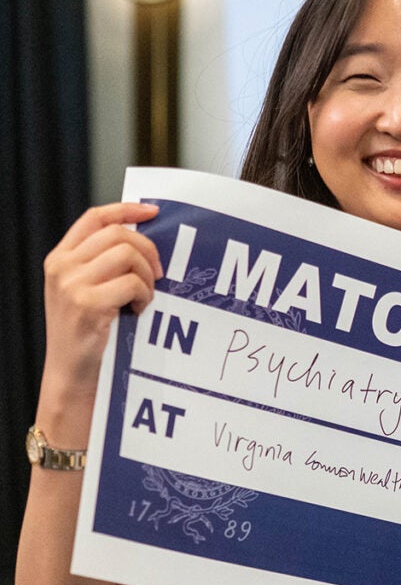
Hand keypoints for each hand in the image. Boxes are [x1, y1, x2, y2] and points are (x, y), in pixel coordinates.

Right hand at [42, 203, 161, 398]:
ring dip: (146, 276)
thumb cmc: (85, 336)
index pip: (95, 218)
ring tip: (144, 298)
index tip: (152, 212)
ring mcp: (72, 285)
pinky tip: (138, 310)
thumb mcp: (82, 292)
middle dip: (147, 251)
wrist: (71, 375)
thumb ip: (100, 266)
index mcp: (60, 258)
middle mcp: (62, 267)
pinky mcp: (88, 305)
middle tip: (156, 275)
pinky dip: (144, 295)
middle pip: (118, 234)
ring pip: (127, 255)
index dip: (126, 209)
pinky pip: (132, 283)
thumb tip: (141, 242)